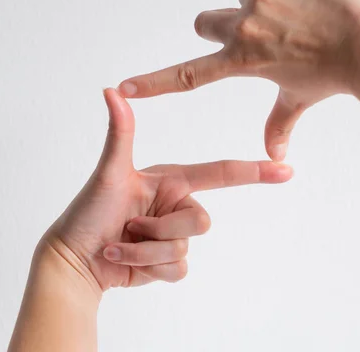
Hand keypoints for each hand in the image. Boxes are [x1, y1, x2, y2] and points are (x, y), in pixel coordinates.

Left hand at [43, 88, 292, 291]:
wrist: (74, 260)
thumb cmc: (87, 212)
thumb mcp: (109, 173)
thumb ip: (121, 134)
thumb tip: (112, 90)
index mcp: (171, 181)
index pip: (220, 173)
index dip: (253, 171)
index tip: (285, 169)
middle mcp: (176, 206)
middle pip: (201, 221)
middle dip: (162, 229)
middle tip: (130, 225)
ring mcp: (172, 235)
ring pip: (185, 249)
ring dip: (147, 250)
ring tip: (120, 243)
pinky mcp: (166, 262)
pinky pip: (178, 270)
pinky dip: (148, 268)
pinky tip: (125, 261)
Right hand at [117, 0, 359, 160]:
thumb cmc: (331, 75)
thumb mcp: (297, 99)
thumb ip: (279, 126)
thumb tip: (274, 157)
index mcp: (241, 60)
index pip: (187, 74)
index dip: (153, 83)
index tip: (123, 88)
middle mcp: (243, 27)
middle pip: (206, 22)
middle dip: (220, 28)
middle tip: (250, 37)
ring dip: (258, 8)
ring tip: (293, 23)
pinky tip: (307, 6)